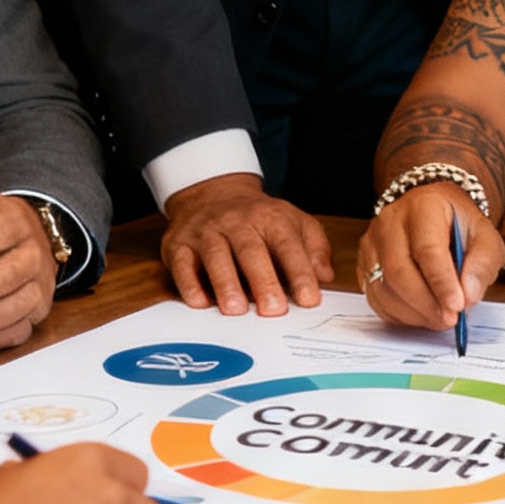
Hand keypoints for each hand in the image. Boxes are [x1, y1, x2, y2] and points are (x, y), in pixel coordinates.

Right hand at [161, 173, 333, 315]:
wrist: (212, 193)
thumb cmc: (259, 219)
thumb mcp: (293, 222)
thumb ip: (313, 248)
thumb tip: (325, 276)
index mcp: (270, 217)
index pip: (287, 244)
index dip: (299, 272)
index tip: (309, 299)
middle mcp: (237, 222)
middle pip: (251, 250)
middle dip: (263, 280)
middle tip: (273, 310)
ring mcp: (206, 232)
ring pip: (216, 256)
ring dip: (225, 283)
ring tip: (236, 310)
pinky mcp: (180, 245)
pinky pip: (183, 265)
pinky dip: (190, 285)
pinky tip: (201, 303)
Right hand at [358, 184, 504, 329]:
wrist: (435, 215)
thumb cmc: (459, 226)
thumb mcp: (485, 238)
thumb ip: (482, 265)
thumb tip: (468, 295)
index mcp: (423, 206)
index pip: (427, 248)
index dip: (441, 282)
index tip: (457, 306)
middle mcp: (390, 221)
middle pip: (397, 269)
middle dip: (425, 302)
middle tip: (449, 319)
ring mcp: (372, 243)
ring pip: (382, 287)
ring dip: (414, 312)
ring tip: (439, 318)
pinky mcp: (364, 264)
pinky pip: (375, 297)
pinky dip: (400, 314)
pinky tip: (421, 313)